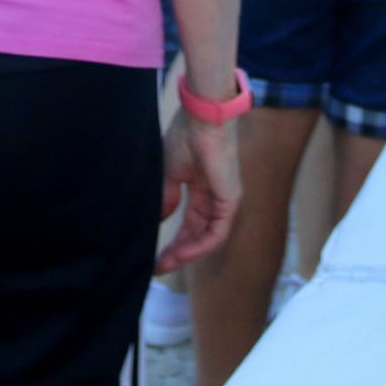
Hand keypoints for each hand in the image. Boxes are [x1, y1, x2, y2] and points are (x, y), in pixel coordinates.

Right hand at [156, 107, 241, 273]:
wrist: (203, 118)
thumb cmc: (186, 137)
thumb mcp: (170, 173)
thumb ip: (167, 198)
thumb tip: (159, 219)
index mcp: (202, 189)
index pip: (190, 223)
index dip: (173, 241)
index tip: (154, 256)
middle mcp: (216, 198)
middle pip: (198, 234)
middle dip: (178, 252)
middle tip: (158, 267)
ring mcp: (226, 201)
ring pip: (208, 238)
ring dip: (187, 253)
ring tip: (165, 264)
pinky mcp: (231, 201)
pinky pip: (217, 233)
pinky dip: (199, 246)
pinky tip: (181, 254)